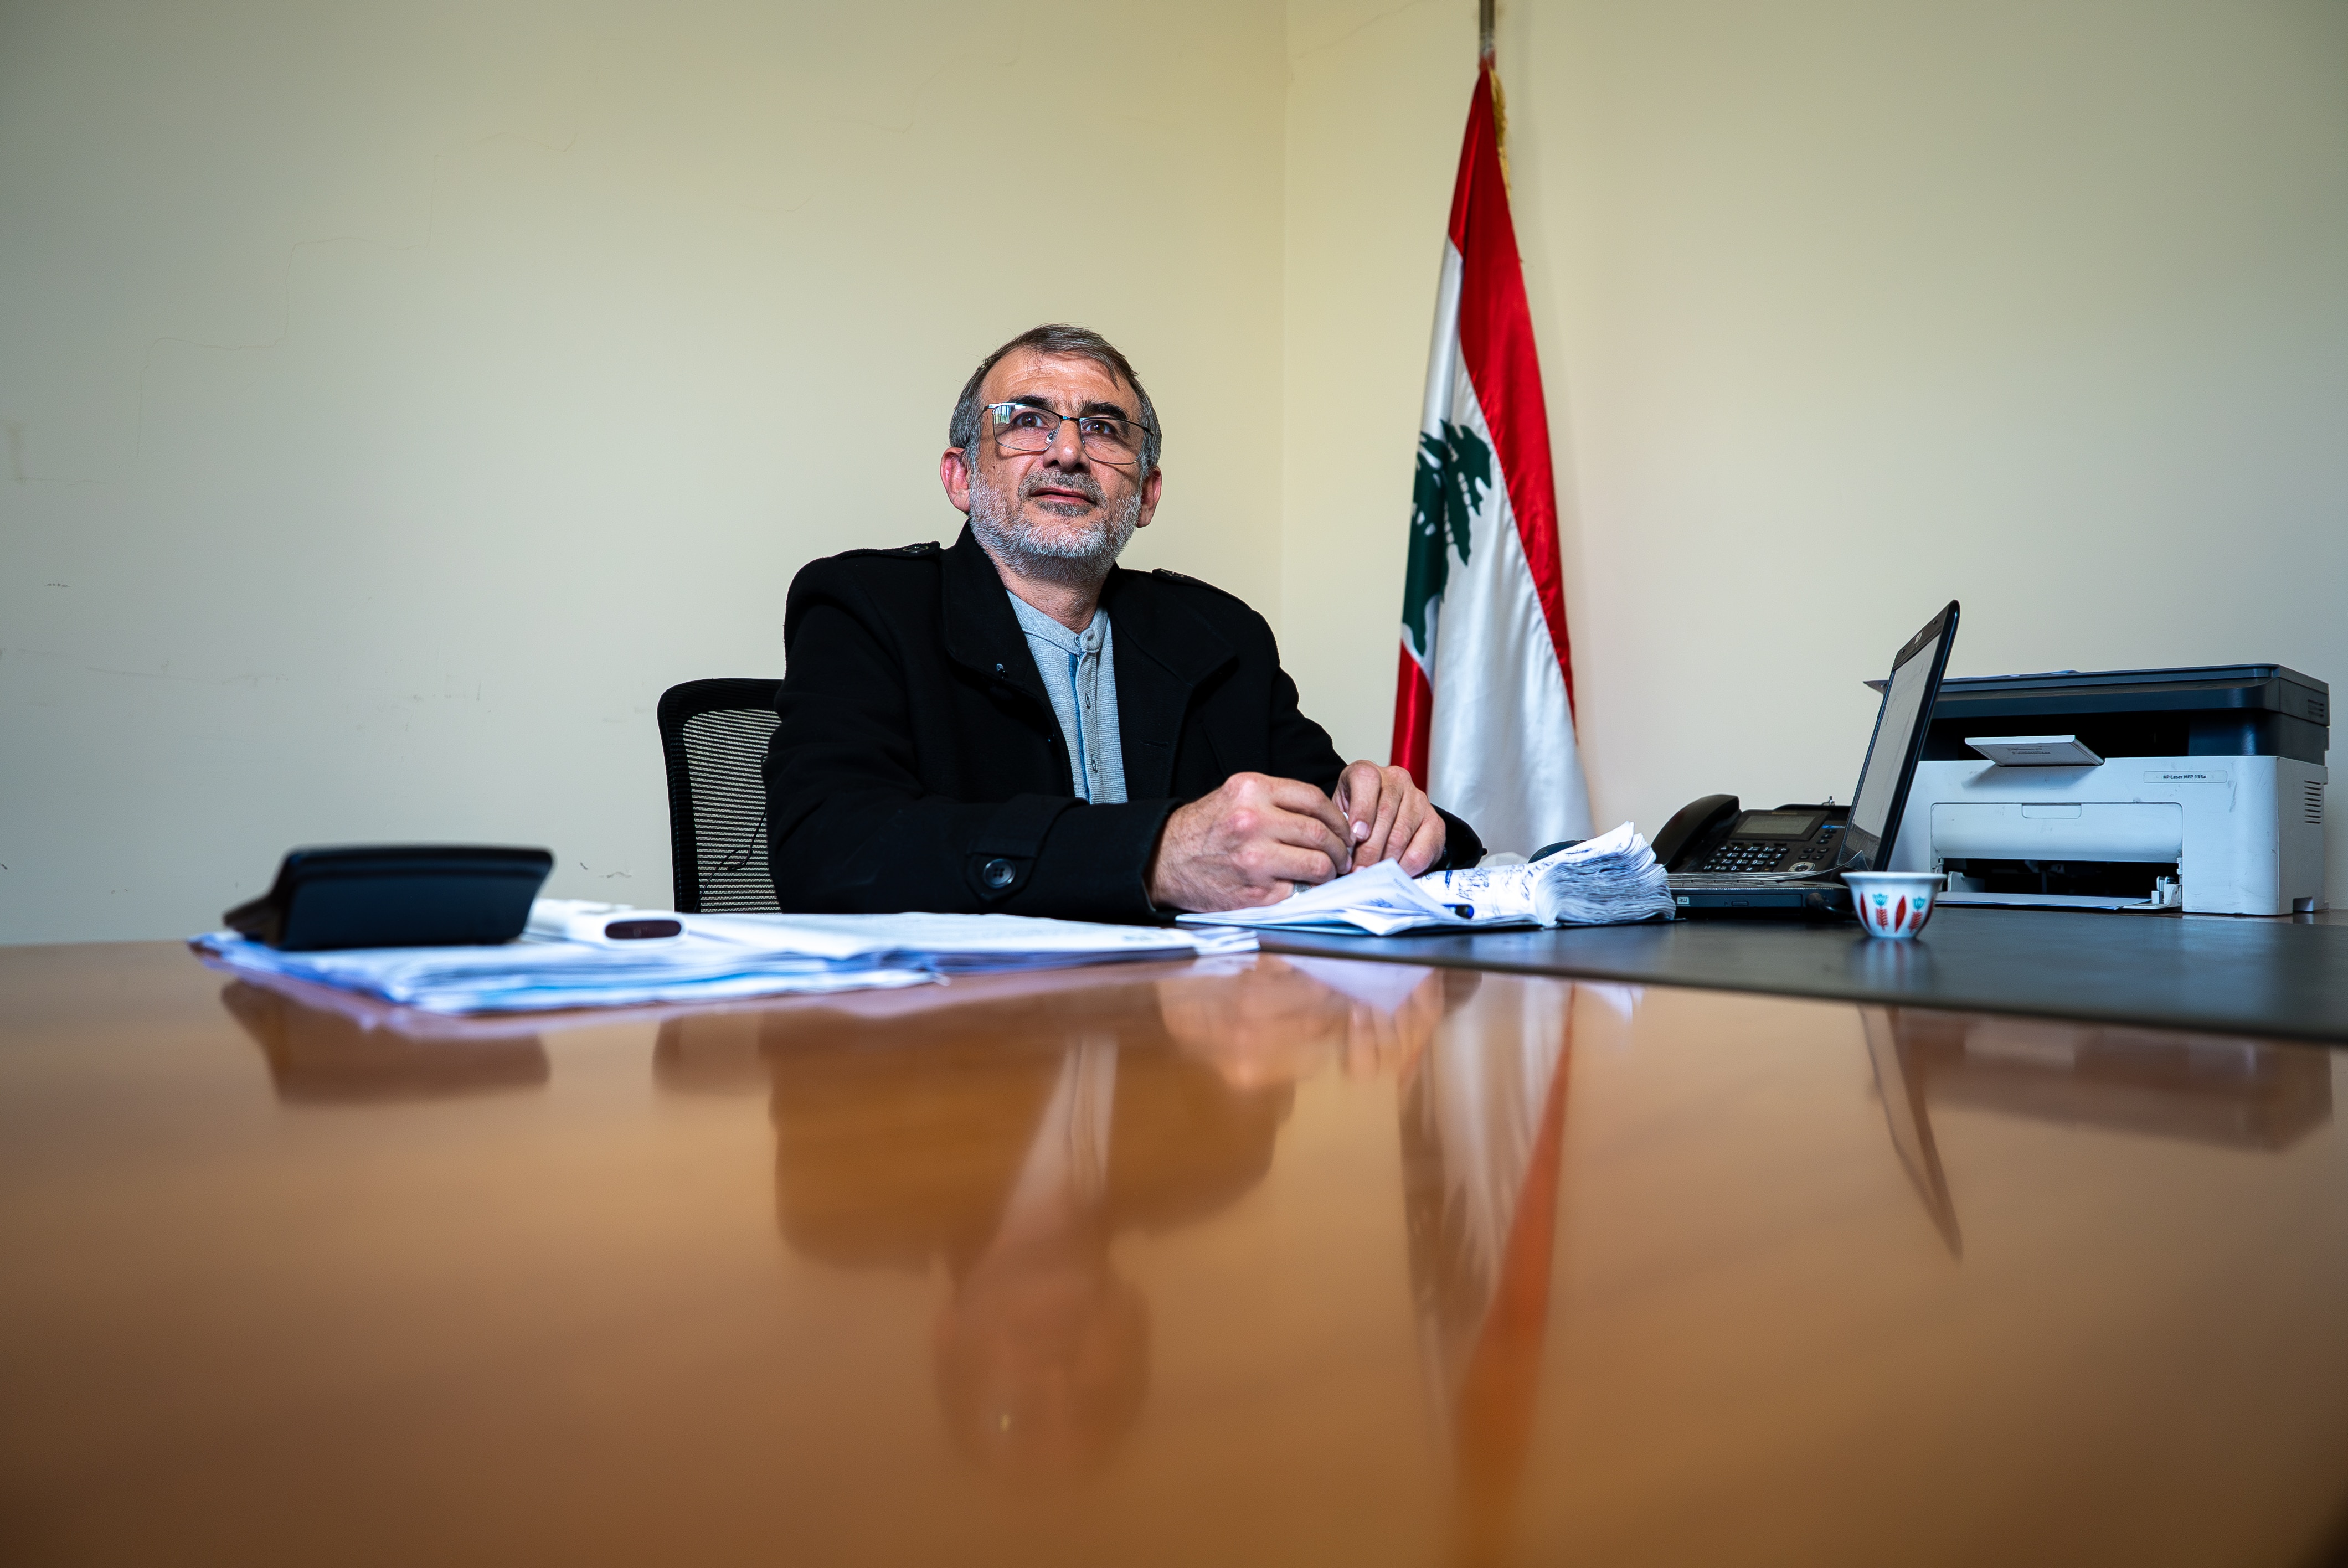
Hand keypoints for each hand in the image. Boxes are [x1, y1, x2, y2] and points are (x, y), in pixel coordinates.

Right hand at [1147, 773, 1354, 911]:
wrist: (1163, 861)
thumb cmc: (1203, 830)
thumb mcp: (1235, 796)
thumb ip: (1276, 801)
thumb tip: (1324, 820)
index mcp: (1251, 790)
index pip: (1314, 798)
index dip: (1336, 817)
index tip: (1341, 829)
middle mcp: (1253, 821)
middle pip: (1320, 833)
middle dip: (1339, 847)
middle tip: (1341, 855)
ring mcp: (1254, 858)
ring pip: (1317, 864)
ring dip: (1329, 871)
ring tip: (1327, 872)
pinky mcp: (1255, 891)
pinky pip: (1298, 890)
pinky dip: (1305, 889)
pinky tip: (1302, 886)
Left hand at [1334, 760, 1446, 874]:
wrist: (1383, 815)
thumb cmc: (1357, 814)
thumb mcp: (1339, 813)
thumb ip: (1339, 825)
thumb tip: (1339, 853)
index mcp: (1367, 771)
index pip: (1366, 781)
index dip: (1362, 810)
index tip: (1355, 836)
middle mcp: (1396, 780)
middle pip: (1385, 813)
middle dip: (1369, 848)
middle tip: (1358, 870)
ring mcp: (1419, 799)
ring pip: (1402, 834)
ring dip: (1385, 860)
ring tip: (1371, 874)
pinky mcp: (1434, 821)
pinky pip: (1421, 850)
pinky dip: (1405, 867)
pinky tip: (1392, 873)